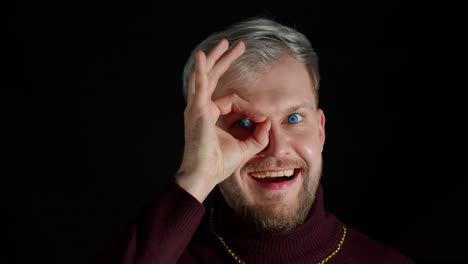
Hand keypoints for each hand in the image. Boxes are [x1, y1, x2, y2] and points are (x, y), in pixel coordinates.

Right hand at [175, 39, 270, 201]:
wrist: (205, 176)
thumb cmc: (220, 164)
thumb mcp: (246, 146)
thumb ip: (258, 134)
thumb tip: (268, 120)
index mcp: (211, 115)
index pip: (232, 101)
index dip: (250, 108)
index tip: (261, 120)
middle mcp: (202, 108)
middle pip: (214, 77)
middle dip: (226, 60)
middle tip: (239, 45)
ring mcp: (197, 108)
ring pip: (206, 75)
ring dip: (216, 58)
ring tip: (226, 43)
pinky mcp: (197, 111)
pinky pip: (199, 85)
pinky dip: (200, 70)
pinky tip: (202, 56)